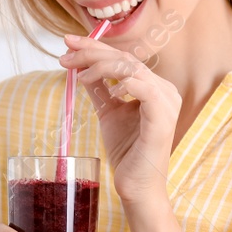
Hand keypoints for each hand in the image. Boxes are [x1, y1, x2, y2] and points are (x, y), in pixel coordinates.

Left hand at [60, 35, 180, 207]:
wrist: (136, 186)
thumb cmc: (127, 152)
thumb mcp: (108, 112)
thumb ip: (100, 89)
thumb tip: (81, 67)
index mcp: (154, 87)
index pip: (123, 58)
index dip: (94, 47)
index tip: (67, 44)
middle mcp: (164, 90)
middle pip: (125, 58)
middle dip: (91, 52)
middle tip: (64, 54)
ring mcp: (166, 102)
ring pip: (131, 68)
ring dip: (100, 66)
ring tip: (77, 75)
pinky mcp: (162, 117)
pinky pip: (144, 88)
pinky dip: (122, 82)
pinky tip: (103, 88)